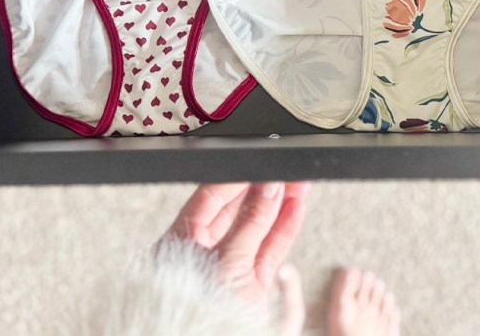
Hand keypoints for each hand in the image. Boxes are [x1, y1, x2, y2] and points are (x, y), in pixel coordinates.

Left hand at [166, 181, 310, 304]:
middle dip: (262, 188)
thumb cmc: (199, 316)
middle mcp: (205, 252)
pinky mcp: (252, 285)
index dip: (235, 178)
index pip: (210, 198)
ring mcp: (231, 268)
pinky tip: (297, 208)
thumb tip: (268, 188)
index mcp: (181, 242)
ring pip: (258, 227)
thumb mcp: (227, 262)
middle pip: (236, 210)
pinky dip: (285, 228)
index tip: (257, 163)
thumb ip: (250, 223)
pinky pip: (270, 248)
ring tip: (298, 182)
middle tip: (282, 169)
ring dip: (280, 204)